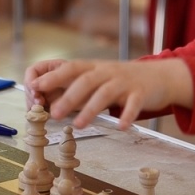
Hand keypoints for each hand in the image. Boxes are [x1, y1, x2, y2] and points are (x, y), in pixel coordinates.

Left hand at [24, 57, 194, 128]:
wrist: (159, 76)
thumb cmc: (121, 81)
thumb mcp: (98, 79)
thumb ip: (76, 90)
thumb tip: (47, 104)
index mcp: (93, 68)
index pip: (69, 68)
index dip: (51, 76)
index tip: (34, 87)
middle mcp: (107, 72)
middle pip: (85, 80)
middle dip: (68, 96)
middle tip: (53, 113)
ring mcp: (125, 81)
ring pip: (106, 92)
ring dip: (91, 109)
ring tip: (78, 125)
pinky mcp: (141, 93)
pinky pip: (134, 104)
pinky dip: (127, 115)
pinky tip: (120, 126)